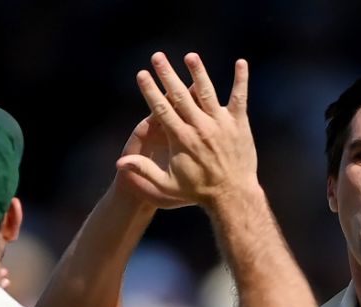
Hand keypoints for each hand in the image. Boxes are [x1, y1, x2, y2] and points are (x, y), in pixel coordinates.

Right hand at [118, 52, 256, 208]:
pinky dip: (240, 80)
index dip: (150, 90)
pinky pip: (239, 98)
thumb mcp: (167, 185)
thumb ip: (144, 171)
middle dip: (167, 74)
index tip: (142, 74)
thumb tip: (119, 163)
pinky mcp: (239, 123)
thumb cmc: (198, 191)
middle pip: (179, 95)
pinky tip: (240, 63)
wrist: (232, 196)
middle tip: (157, 56)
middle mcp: (199, 127)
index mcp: (181, 139)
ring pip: (207, 92)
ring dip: (198, 72)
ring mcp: (220, 123)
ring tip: (190, 56)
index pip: (161, 109)